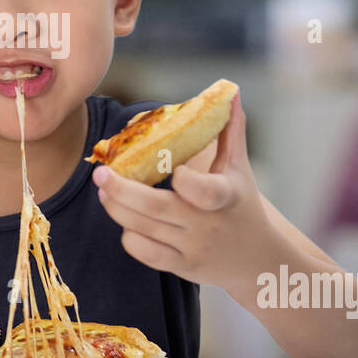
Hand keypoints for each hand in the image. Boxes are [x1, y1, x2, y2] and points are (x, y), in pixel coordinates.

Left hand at [92, 92, 272, 289]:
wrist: (257, 259)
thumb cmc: (243, 203)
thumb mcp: (240, 168)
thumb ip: (231, 130)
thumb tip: (229, 92)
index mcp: (226, 196)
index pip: (205, 192)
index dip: (186, 182)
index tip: (174, 170)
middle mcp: (207, 224)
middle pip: (157, 209)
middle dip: (122, 191)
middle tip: (100, 174)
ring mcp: (193, 248)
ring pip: (144, 229)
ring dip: (117, 209)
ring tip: (103, 190)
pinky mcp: (180, 265)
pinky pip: (145, 253)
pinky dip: (129, 235)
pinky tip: (123, 218)